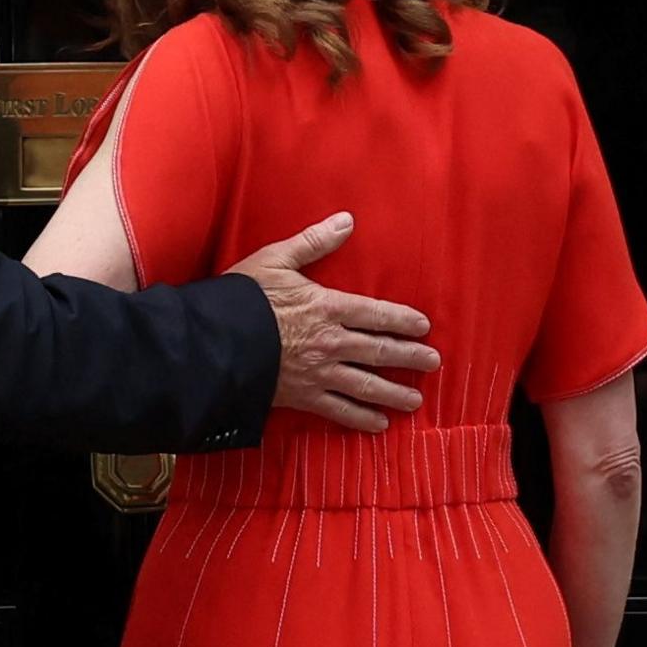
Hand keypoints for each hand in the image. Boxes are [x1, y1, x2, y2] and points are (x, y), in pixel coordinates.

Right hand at [235, 215, 437, 433]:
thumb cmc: (243, 297)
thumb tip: (347, 221)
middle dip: (410, 357)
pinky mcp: (302, 397)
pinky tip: (379, 425)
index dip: (402, 320)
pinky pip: (338, 411)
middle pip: (379, 351)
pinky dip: (361, 419)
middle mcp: (330, 342)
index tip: (424, 326)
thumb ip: (314, 242)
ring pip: (366, 385)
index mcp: (327, 307)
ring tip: (415, 400)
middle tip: (433, 363)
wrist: (213, 341)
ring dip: (393, 393)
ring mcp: (318, 373)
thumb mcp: (277, 259)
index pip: (376, 314)